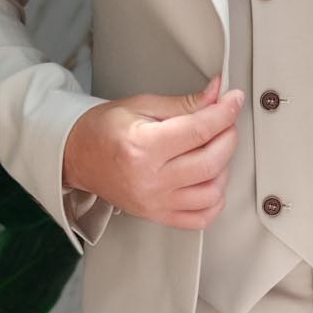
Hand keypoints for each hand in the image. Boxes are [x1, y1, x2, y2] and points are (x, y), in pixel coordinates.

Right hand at [62, 71, 244, 229]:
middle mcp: (149, 179)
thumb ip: (184, 104)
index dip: (224, 113)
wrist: (78, 156)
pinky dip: (214, 200)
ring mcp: (154, 201)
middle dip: (228, 137)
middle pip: (211, 162)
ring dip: (223, 168)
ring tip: (213, 150)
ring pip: (211, 192)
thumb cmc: (104, 130)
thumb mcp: (142, 106)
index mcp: (142, 146)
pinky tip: (210, 181)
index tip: (234, 101)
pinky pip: (200, 218)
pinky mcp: (157, 215)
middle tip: (225, 122)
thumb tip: (216, 95)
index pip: (199, 130)